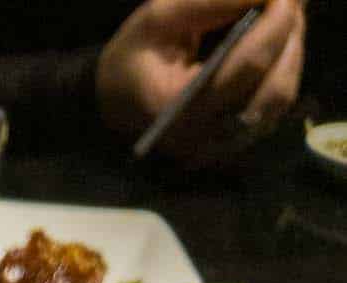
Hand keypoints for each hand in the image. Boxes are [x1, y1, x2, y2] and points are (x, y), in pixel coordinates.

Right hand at [96, 0, 304, 165]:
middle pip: (274, 87)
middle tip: (288, 0)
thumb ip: (210, 1)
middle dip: (290, 37)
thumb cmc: (131, 60)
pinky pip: (273, 110)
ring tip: (282, 20)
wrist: (110, 106)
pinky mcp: (231, 146)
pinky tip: (274, 47)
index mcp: (180, 109)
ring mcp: (220, 147)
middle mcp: (204, 138)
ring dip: (291, 54)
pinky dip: (282, 72)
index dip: (277, 22)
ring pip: (279, 101)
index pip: (249, 65)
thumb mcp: (157, 18)